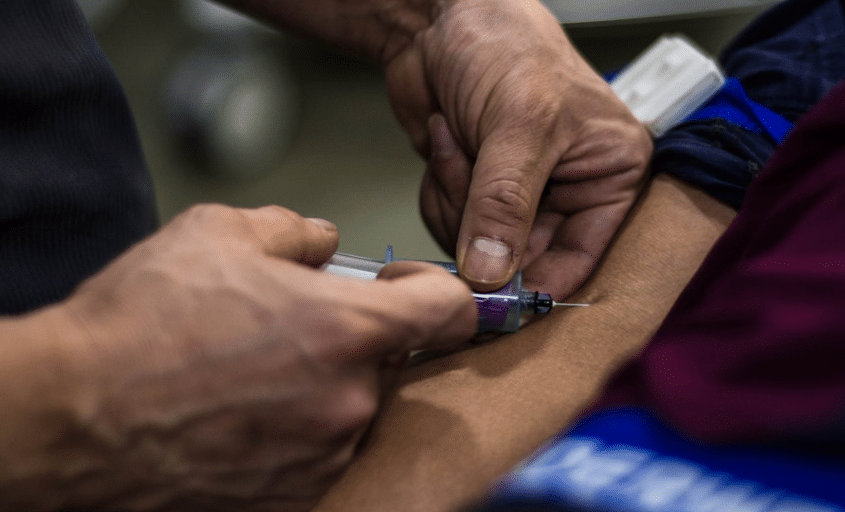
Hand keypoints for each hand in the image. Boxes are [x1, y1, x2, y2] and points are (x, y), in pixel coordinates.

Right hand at [3, 204, 474, 511]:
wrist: (70, 416)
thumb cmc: (140, 325)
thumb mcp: (217, 233)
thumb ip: (293, 229)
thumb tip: (324, 239)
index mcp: (350, 329)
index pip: (451, 311)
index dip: (435, 289)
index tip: (403, 285)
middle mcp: (349, 401)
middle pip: (394, 361)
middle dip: (357, 338)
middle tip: (292, 326)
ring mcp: (323, 455)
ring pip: (352, 409)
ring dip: (322, 387)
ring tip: (251, 373)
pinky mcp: (294, 497)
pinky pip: (318, 452)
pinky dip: (295, 432)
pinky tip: (241, 413)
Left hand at [384, 0, 651, 298]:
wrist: (437, 14)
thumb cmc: (504, 43)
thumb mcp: (519, 125)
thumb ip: (505, 204)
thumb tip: (492, 274)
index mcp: (611, 172)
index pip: (581, 258)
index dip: (536, 285)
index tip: (496, 302)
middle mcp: (570, 189)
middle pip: (523, 260)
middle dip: (484, 229)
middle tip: (470, 184)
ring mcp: (519, 193)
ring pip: (480, 248)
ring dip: (457, 201)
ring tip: (462, 140)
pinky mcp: (477, 189)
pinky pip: (451, 226)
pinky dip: (440, 190)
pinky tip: (447, 140)